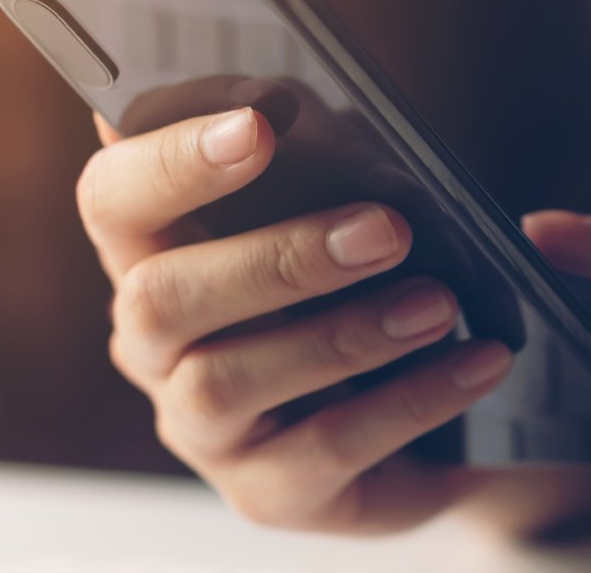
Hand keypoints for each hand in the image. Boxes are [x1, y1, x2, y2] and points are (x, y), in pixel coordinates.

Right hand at [78, 98, 517, 534]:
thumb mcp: (351, 202)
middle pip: (160, 297)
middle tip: (387, 228)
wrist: (438, 409)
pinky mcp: (267, 491)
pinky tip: (477, 360)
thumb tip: (295, 98)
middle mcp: (154, 344)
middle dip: (276, 258)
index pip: (113, 198)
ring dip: (345, 333)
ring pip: (229, 380)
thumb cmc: (370, 280)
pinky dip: (411, 399)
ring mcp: (201, 427)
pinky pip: (326, 447)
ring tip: (439, 301)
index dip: (171, 160)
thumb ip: (322, 152)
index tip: (259, 123)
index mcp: (153, 252)